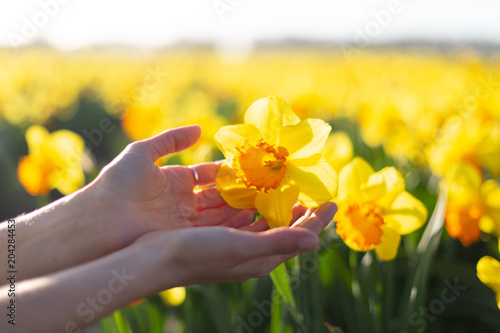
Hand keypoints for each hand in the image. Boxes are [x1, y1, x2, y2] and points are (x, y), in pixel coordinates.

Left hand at [91, 125, 252, 246]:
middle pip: (216, 194)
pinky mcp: (184, 235)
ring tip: (260, 201)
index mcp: (174, 179)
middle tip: (260, 186)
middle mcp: (183, 200)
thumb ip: (171, 140)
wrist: (101, 218)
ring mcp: (184, 219)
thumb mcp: (142, 152)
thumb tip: (199, 129)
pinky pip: (211, 228)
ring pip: (217, 212)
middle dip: (236, 190)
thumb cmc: (119, 182)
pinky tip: (247, 217)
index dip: (226, 171)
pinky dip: (229, 223)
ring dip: (237, 207)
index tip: (247, 168)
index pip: (207, 174)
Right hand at [135, 202, 337, 285]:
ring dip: (279, 205)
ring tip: (288, 185)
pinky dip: (254, 204)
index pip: (299, 238)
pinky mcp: (221, 236)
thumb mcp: (241, 247)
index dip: (317, 221)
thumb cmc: (196, 253)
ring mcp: (236, 245)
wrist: (152, 260)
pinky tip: (254, 191)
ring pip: (266, 223)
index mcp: (261, 259)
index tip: (332, 202)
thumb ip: (279, 242)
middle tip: (313, 190)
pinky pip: (246, 218)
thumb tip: (315, 241)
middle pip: (286, 230)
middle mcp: (252, 254)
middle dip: (302, 211)